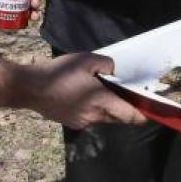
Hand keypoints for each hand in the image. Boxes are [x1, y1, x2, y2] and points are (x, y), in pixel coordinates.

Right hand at [20, 53, 146, 129]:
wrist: (30, 88)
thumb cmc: (59, 72)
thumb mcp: (86, 60)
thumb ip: (106, 65)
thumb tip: (114, 71)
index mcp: (101, 101)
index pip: (129, 115)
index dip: (142, 115)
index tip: (150, 111)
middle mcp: (94, 116)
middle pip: (118, 118)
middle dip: (126, 110)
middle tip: (129, 97)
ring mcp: (82, 122)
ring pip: (103, 118)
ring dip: (108, 109)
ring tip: (104, 93)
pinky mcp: (71, 122)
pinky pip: (89, 117)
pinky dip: (93, 110)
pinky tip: (84, 96)